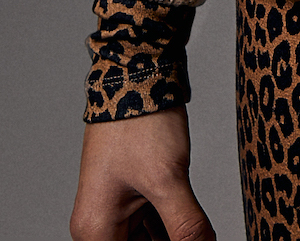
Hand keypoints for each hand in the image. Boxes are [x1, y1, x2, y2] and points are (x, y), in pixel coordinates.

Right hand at [70, 108, 214, 240]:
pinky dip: (174, 226)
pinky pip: (154, 224)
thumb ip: (186, 226)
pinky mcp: (133, 193)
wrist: (137, 75)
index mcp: (97, 231)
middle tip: (202, 238)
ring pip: (150, 240)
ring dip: (176, 237)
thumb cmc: (140, 122)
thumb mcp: (168, 179)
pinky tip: (197, 230)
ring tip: (201, 234)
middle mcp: (100, 225)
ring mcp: (116, 209)